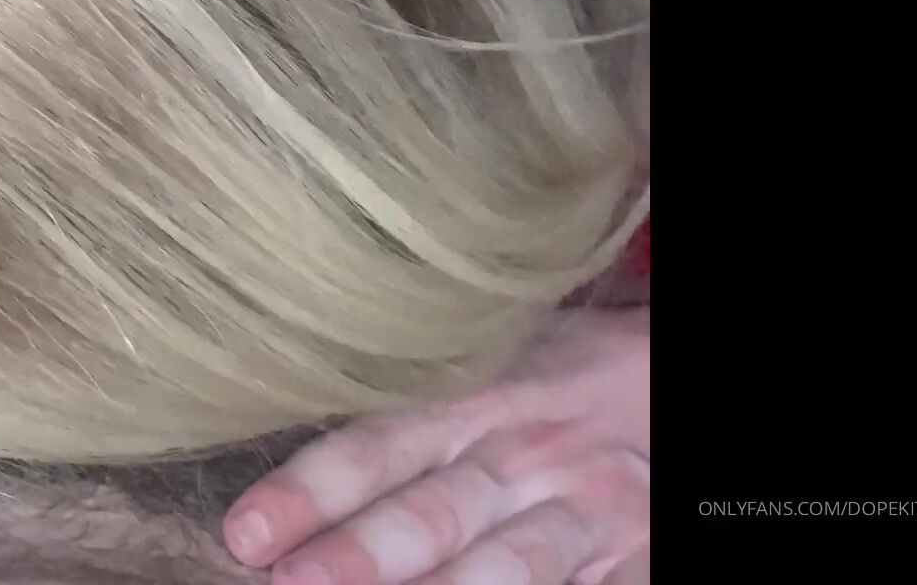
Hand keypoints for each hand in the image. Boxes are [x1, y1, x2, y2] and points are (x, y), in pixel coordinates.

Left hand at [222, 308, 649, 584]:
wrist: (667, 377)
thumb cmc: (556, 369)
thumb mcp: (492, 355)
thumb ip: (417, 395)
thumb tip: (295, 411)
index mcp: (481, 395)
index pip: (385, 441)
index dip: (314, 487)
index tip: (249, 530)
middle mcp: (527, 454)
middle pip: (436, 511)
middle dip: (362, 554)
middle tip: (293, 584)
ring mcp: (585, 512)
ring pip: (510, 565)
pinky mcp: (629, 557)